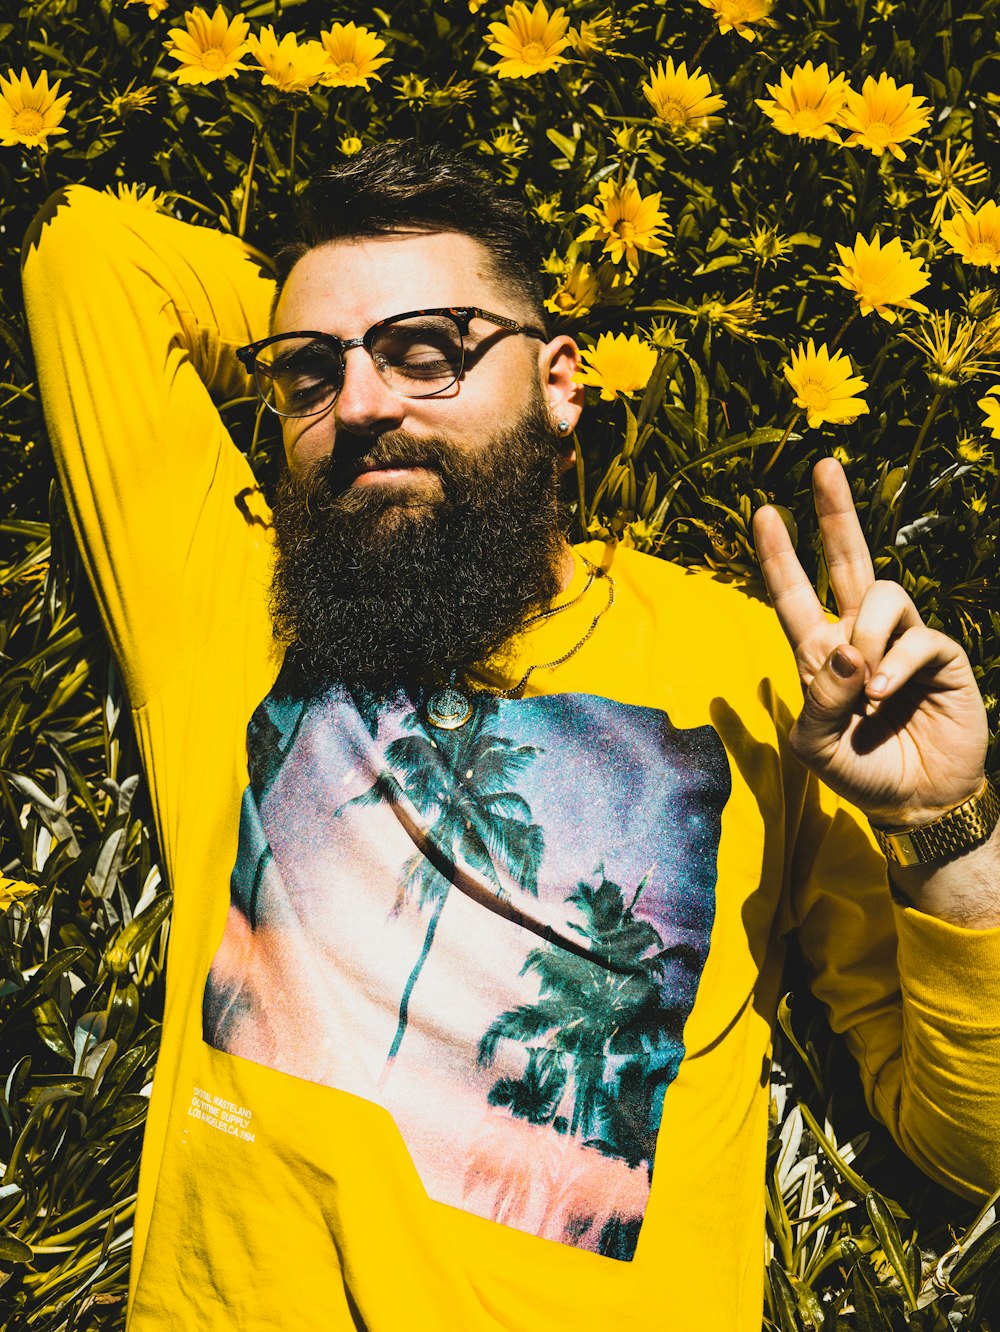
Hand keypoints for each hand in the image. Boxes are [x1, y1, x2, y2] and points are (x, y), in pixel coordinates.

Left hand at [752, 458, 987, 826]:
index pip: (794, 594)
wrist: (915, 802)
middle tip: (824, 466)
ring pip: (881, 594)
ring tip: (869, 688)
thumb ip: (821, 701)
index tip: (764, 512)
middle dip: (836, 512)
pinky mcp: (939, 656)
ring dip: (868, 635)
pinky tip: (885, 691)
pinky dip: (897, 661)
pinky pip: (917, 635)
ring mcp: (900, 642)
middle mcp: (858, 637)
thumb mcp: (816, 746)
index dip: (779, 555)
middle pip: (847, 560)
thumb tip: (845, 652)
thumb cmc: (859, 771)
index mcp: (819, 653)